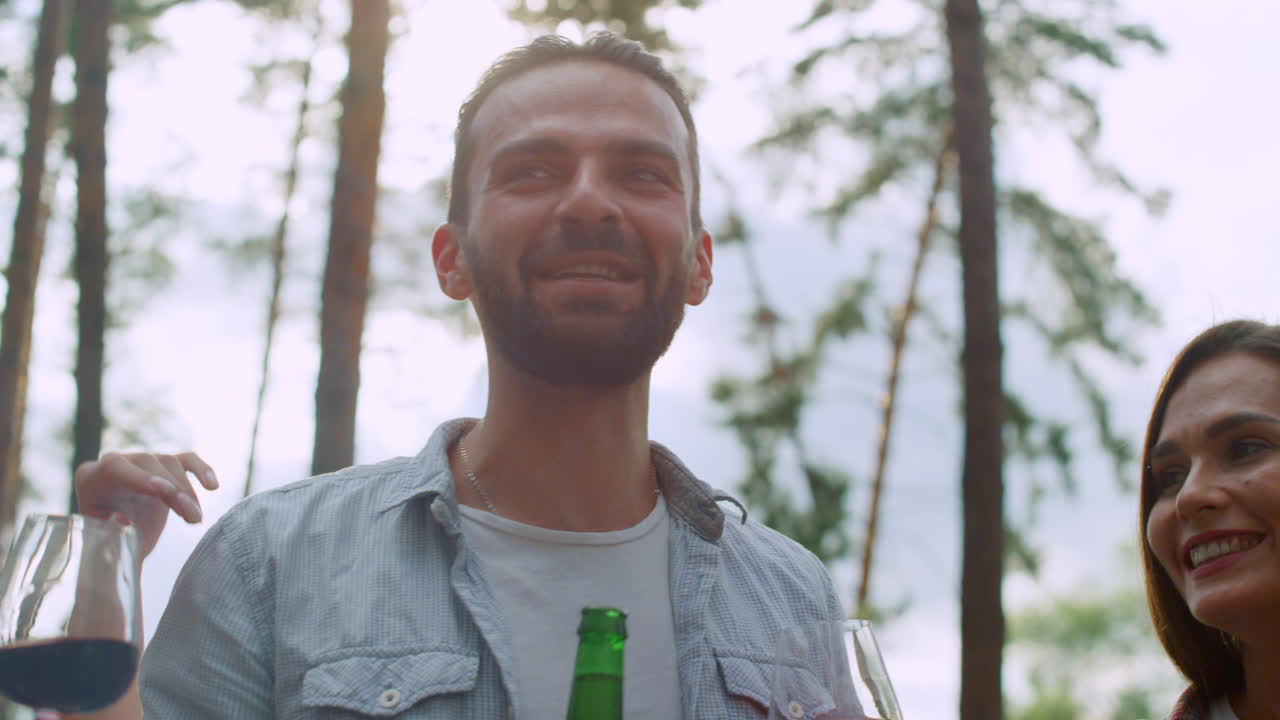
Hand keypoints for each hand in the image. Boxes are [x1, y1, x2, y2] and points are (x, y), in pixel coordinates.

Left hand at [74, 451, 218, 559]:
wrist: (118, 544)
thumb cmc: (108, 547)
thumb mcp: (104, 545)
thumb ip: (110, 534)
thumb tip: (122, 519)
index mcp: (91, 478)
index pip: (115, 467)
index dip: (139, 476)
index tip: (163, 491)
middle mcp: (115, 463)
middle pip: (148, 463)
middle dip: (173, 490)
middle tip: (191, 518)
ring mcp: (141, 462)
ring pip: (170, 463)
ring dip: (187, 491)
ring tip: (195, 520)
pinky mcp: (164, 468)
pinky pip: (186, 459)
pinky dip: (201, 470)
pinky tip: (213, 486)